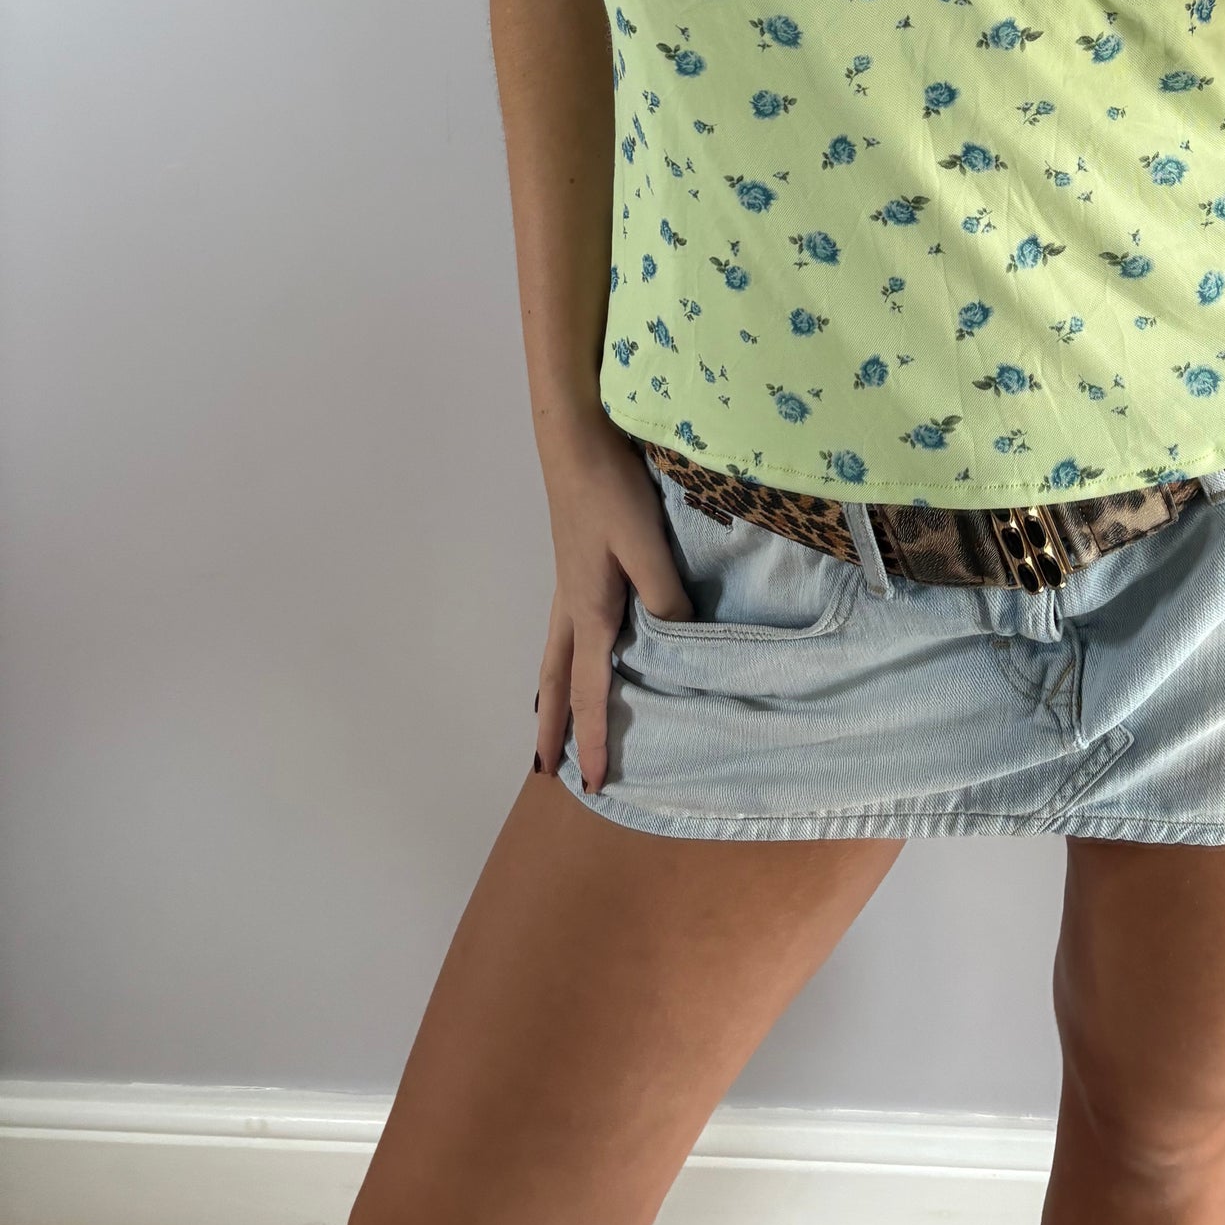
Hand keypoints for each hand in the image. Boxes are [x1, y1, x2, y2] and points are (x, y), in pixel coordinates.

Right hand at [532, 422, 693, 793]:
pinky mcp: (574, 566)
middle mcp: (571, 607)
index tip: (592, 783)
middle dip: (553, 728)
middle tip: (544, 770)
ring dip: (551, 696)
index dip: (592, 739)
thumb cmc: (610, 490)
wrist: (574, 441)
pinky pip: (564, 631)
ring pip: (555, 657)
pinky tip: (577, 652)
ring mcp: (568, 586)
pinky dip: (561, 659)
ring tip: (547, 725)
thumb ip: (665, 594)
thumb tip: (680, 640)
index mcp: (590, 612)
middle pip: (557, 683)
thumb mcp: (645, 545)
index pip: (591, 692)